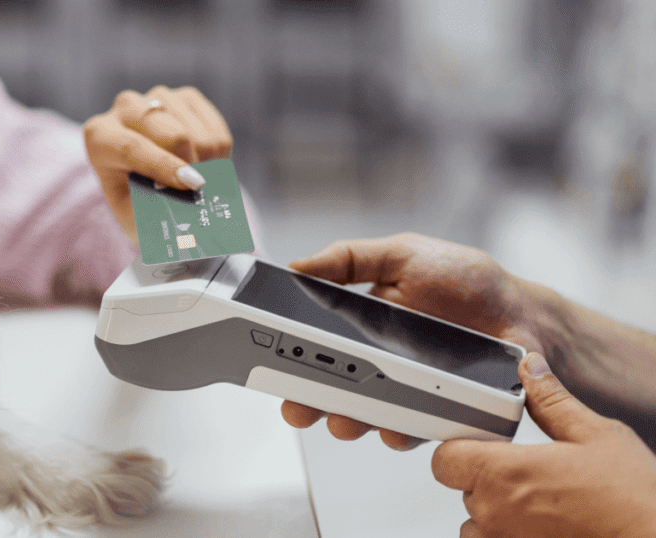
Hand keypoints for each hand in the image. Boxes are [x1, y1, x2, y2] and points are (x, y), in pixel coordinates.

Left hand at [83, 86, 231, 240]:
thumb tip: (184, 209)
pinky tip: (205, 166)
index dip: (164, 166)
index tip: (191, 185)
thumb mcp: (134, 219)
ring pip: (195, 131)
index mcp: (100, 136)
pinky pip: (213, 127)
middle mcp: (124, 108)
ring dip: (205, 162)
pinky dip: (217, 153)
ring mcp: (156, 97)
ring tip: (198, 183)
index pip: (132, 148)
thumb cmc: (136, 205)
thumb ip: (152, 213)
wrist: (146, 186)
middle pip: (171, 134)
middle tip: (200, 192)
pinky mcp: (185, 97)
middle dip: (192, 165)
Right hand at [280, 232, 543, 448]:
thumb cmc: (469, 283)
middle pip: (330, 386)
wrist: (525, 317)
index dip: (290, 355)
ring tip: (345, 418)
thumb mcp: (403, 254)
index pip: (315, 342)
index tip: (273, 363)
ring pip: (362, 414)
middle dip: (308, 400)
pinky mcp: (433, 411)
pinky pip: (407, 431)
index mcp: (363, 322)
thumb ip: (350, 257)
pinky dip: (398, 433)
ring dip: (347, 420)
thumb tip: (299, 266)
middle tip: (299, 406)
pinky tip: (396, 427)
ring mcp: (404, 387)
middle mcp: (378, 359)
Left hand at [433, 352, 655, 537]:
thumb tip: (531, 370)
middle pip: (462, 487)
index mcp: (506, 473)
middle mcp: (496, 512)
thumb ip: (552, 402)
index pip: (444, 459)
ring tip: (534, 500)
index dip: (458, 446)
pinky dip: (504, 534)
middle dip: (485, 475)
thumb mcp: (595, 435)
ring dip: (493, 509)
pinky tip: (537, 523)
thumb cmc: (632, 501)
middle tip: (525, 469)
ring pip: (474, 521)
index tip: (480, 440)